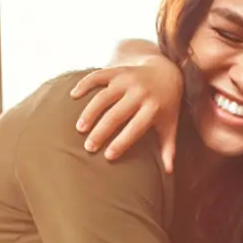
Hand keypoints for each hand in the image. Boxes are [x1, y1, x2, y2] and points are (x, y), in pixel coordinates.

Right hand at [71, 58, 182, 173]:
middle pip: (116, 115)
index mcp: (153, 108)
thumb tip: (168, 172)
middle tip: (88, 147)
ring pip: (104, 96)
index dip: (121, 142)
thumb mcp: (170, 126)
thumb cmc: (165, 107)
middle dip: (100, 132)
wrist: (166, 72)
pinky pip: (98, 76)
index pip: (135, 128)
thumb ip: (168, 148)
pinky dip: (84, 84)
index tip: (107, 156)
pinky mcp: (117, 71)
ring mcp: (127, 79)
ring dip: (89, 112)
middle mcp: (140, 92)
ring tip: (79, 128)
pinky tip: (73, 96)